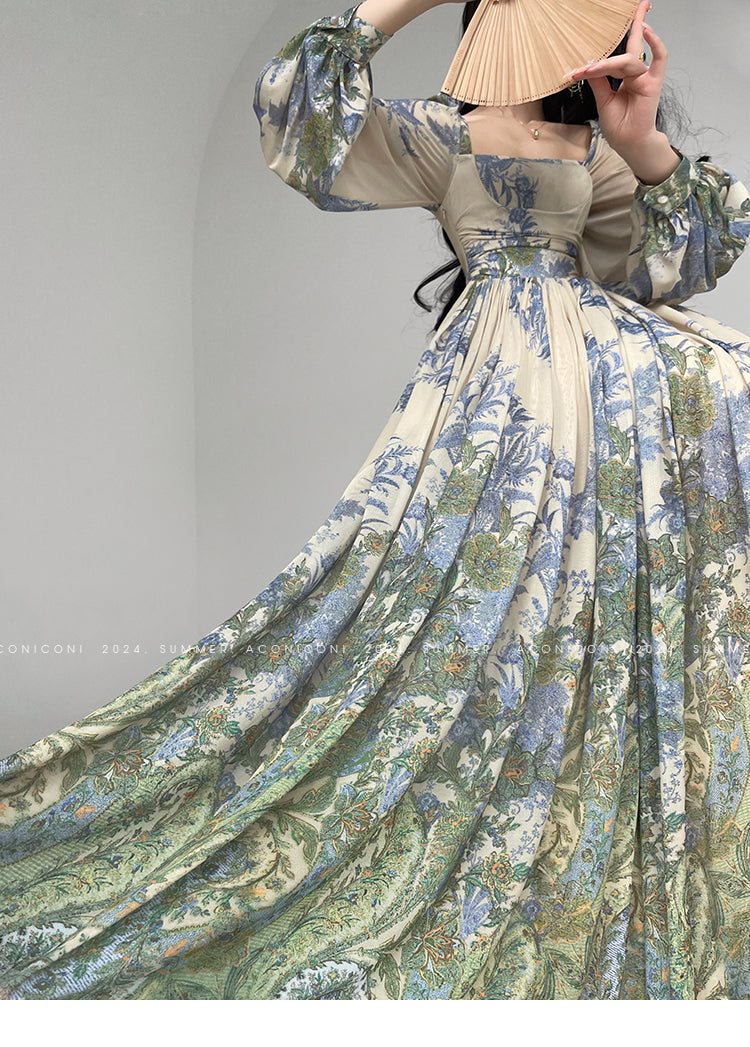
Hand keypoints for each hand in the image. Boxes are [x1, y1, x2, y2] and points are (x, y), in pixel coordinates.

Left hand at [566, 0, 665, 155]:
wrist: (629, 144)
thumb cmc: (619, 126)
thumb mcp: (603, 101)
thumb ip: (598, 81)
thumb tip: (589, 63)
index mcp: (624, 76)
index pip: (612, 58)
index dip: (594, 62)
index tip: (574, 71)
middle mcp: (636, 72)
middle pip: (633, 42)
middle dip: (635, 21)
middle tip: (637, 2)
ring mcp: (645, 76)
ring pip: (629, 59)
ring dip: (607, 63)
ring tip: (590, 69)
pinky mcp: (653, 83)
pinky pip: (659, 58)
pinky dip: (655, 44)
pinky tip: (646, 31)